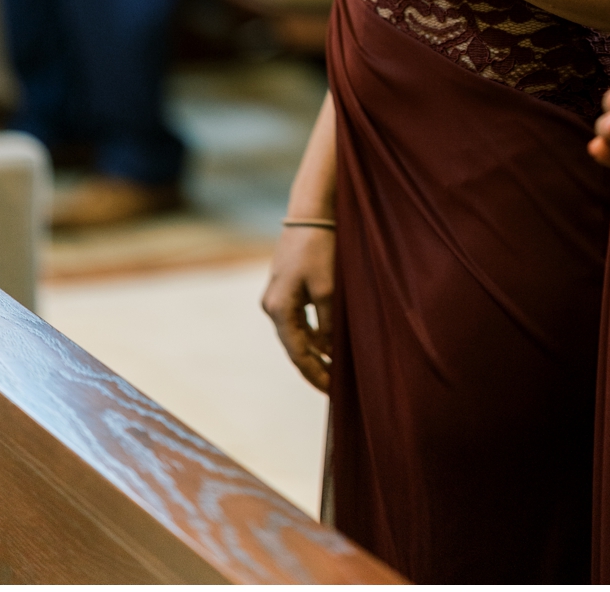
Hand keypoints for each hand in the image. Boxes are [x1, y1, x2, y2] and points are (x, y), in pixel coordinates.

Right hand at [261, 225, 335, 392]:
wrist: (310, 215)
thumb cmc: (319, 250)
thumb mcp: (329, 290)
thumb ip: (329, 325)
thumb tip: (331, 352)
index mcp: (279, 309)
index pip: (297, 354)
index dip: (315, 375)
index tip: (334, 394)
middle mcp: (272, 306)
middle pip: (294, 347)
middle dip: (315, 368)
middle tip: (338, 388)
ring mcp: (276, 297)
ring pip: (297, 335)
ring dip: (316, 352)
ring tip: (337, 370)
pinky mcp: (286, 288)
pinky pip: (299, 320)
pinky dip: (314, 335)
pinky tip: (330, 344)